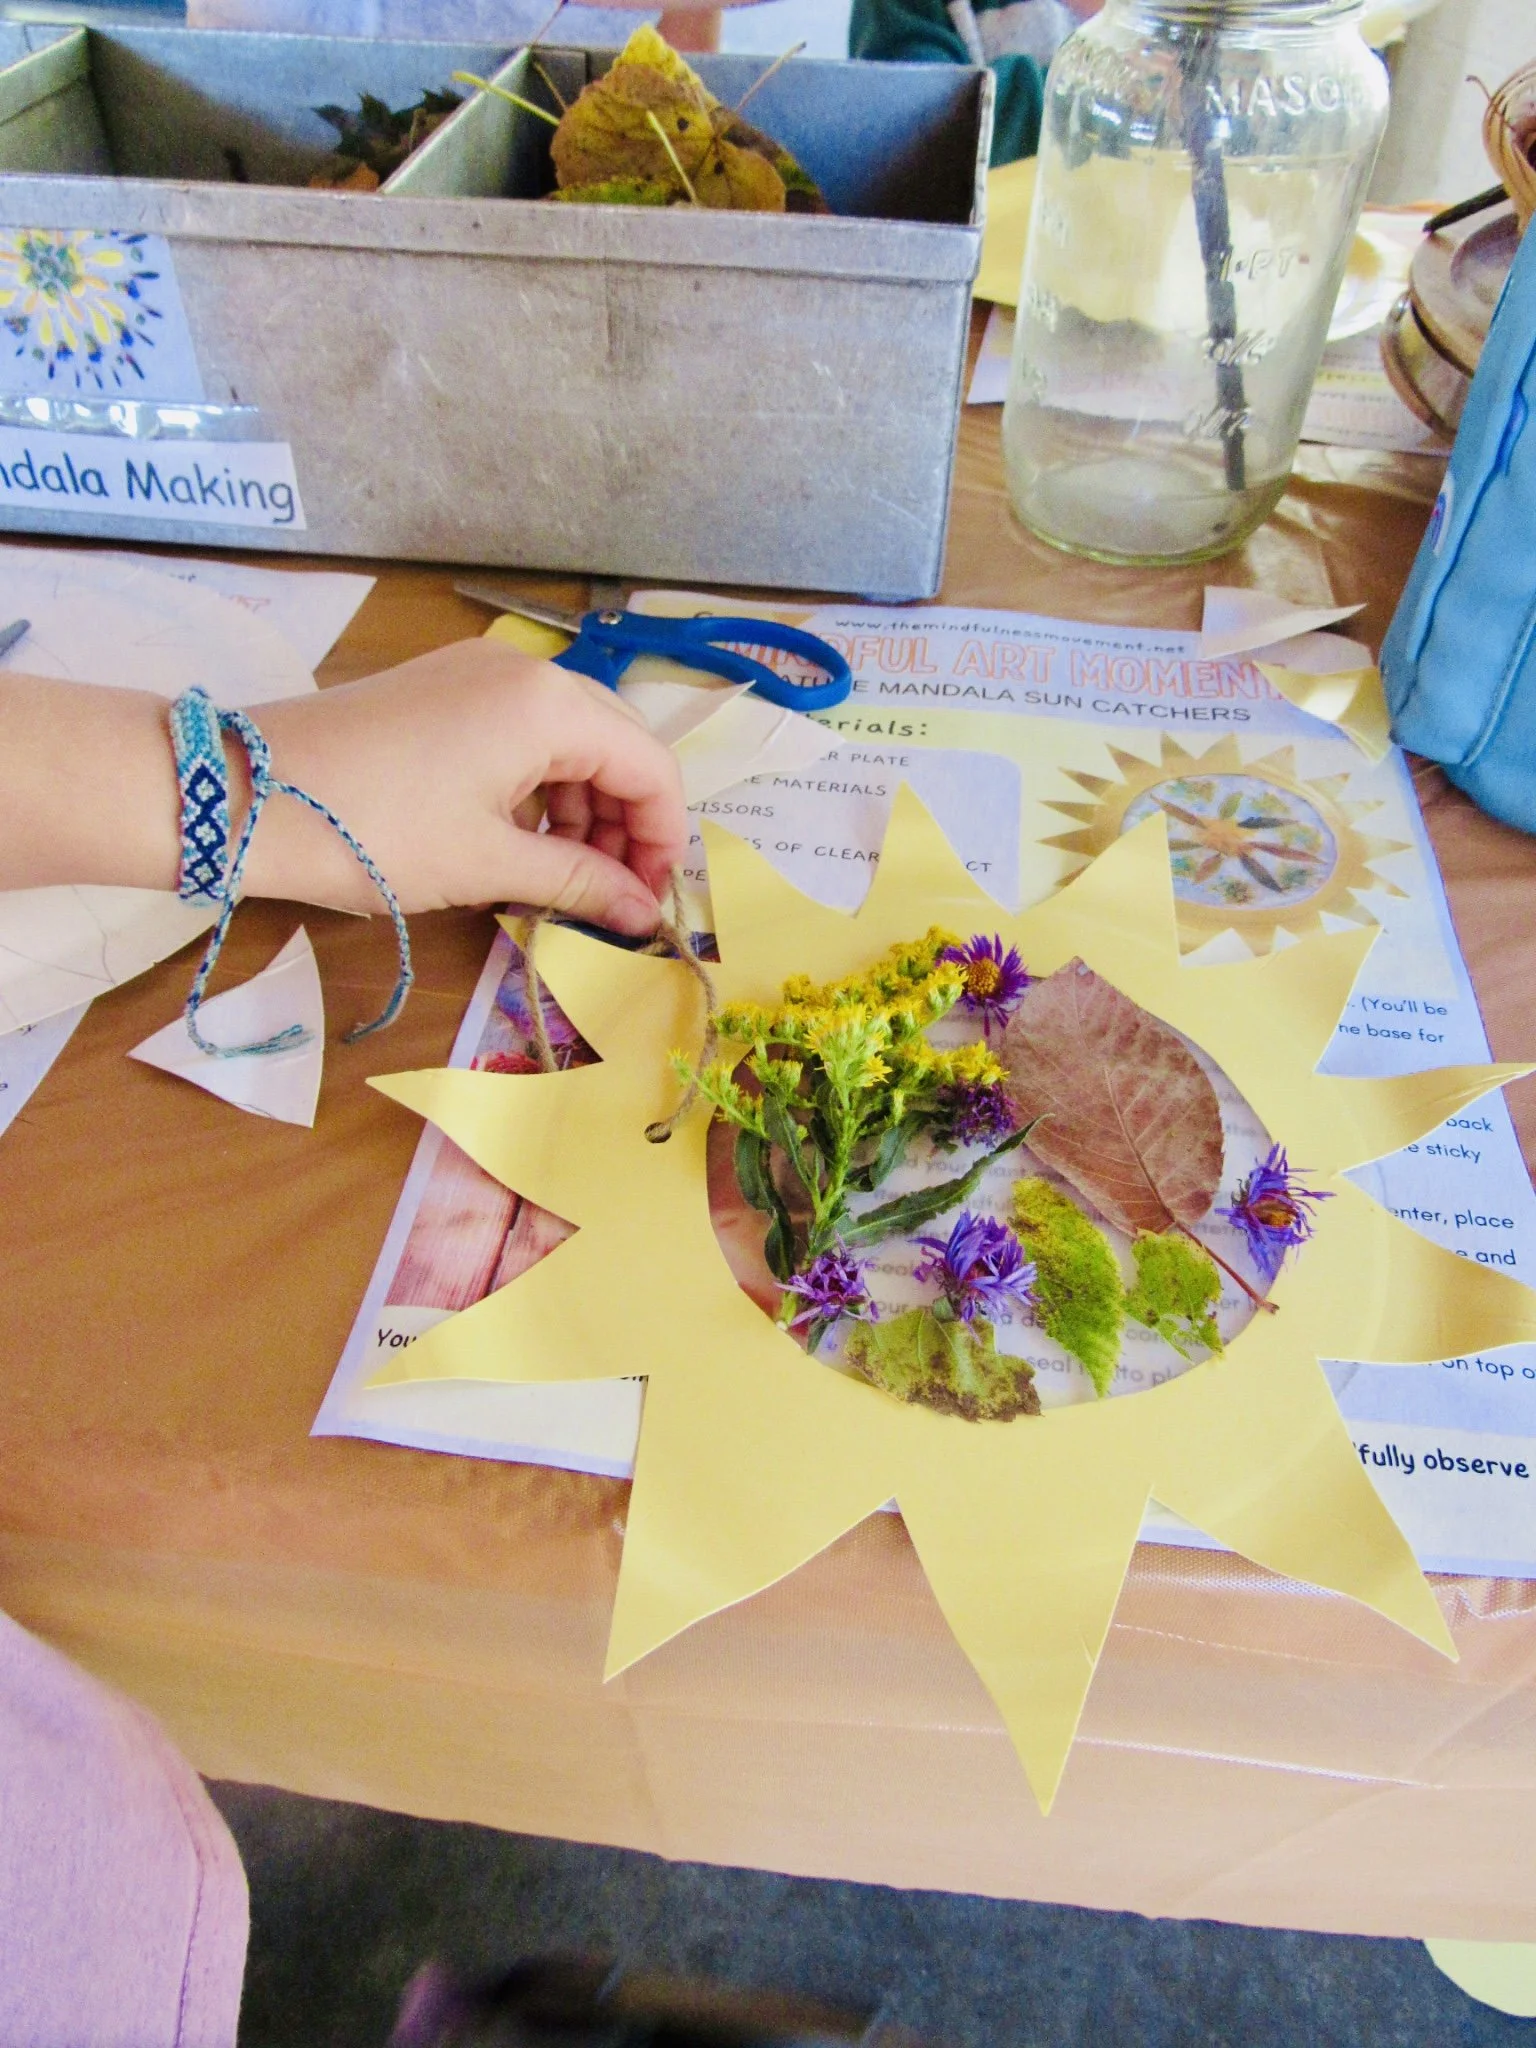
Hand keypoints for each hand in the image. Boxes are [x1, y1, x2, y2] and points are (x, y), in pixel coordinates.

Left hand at [240, 640, 688, 934]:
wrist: (245, 795)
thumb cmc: (375, 831)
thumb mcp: (488, 864)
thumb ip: (582, 883)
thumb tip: (644, 914)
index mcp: (549, 704)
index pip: (650, 766)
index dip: (665, 838)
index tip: (653, 901)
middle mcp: (526, 671)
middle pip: (616, 747)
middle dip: (627, 824)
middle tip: (613, 895)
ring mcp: (480, 673)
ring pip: (569, 742)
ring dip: (582, 811)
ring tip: (561, 878)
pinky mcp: (444, 689)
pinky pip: (522, 735)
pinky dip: (538, 789)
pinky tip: (519, 841)